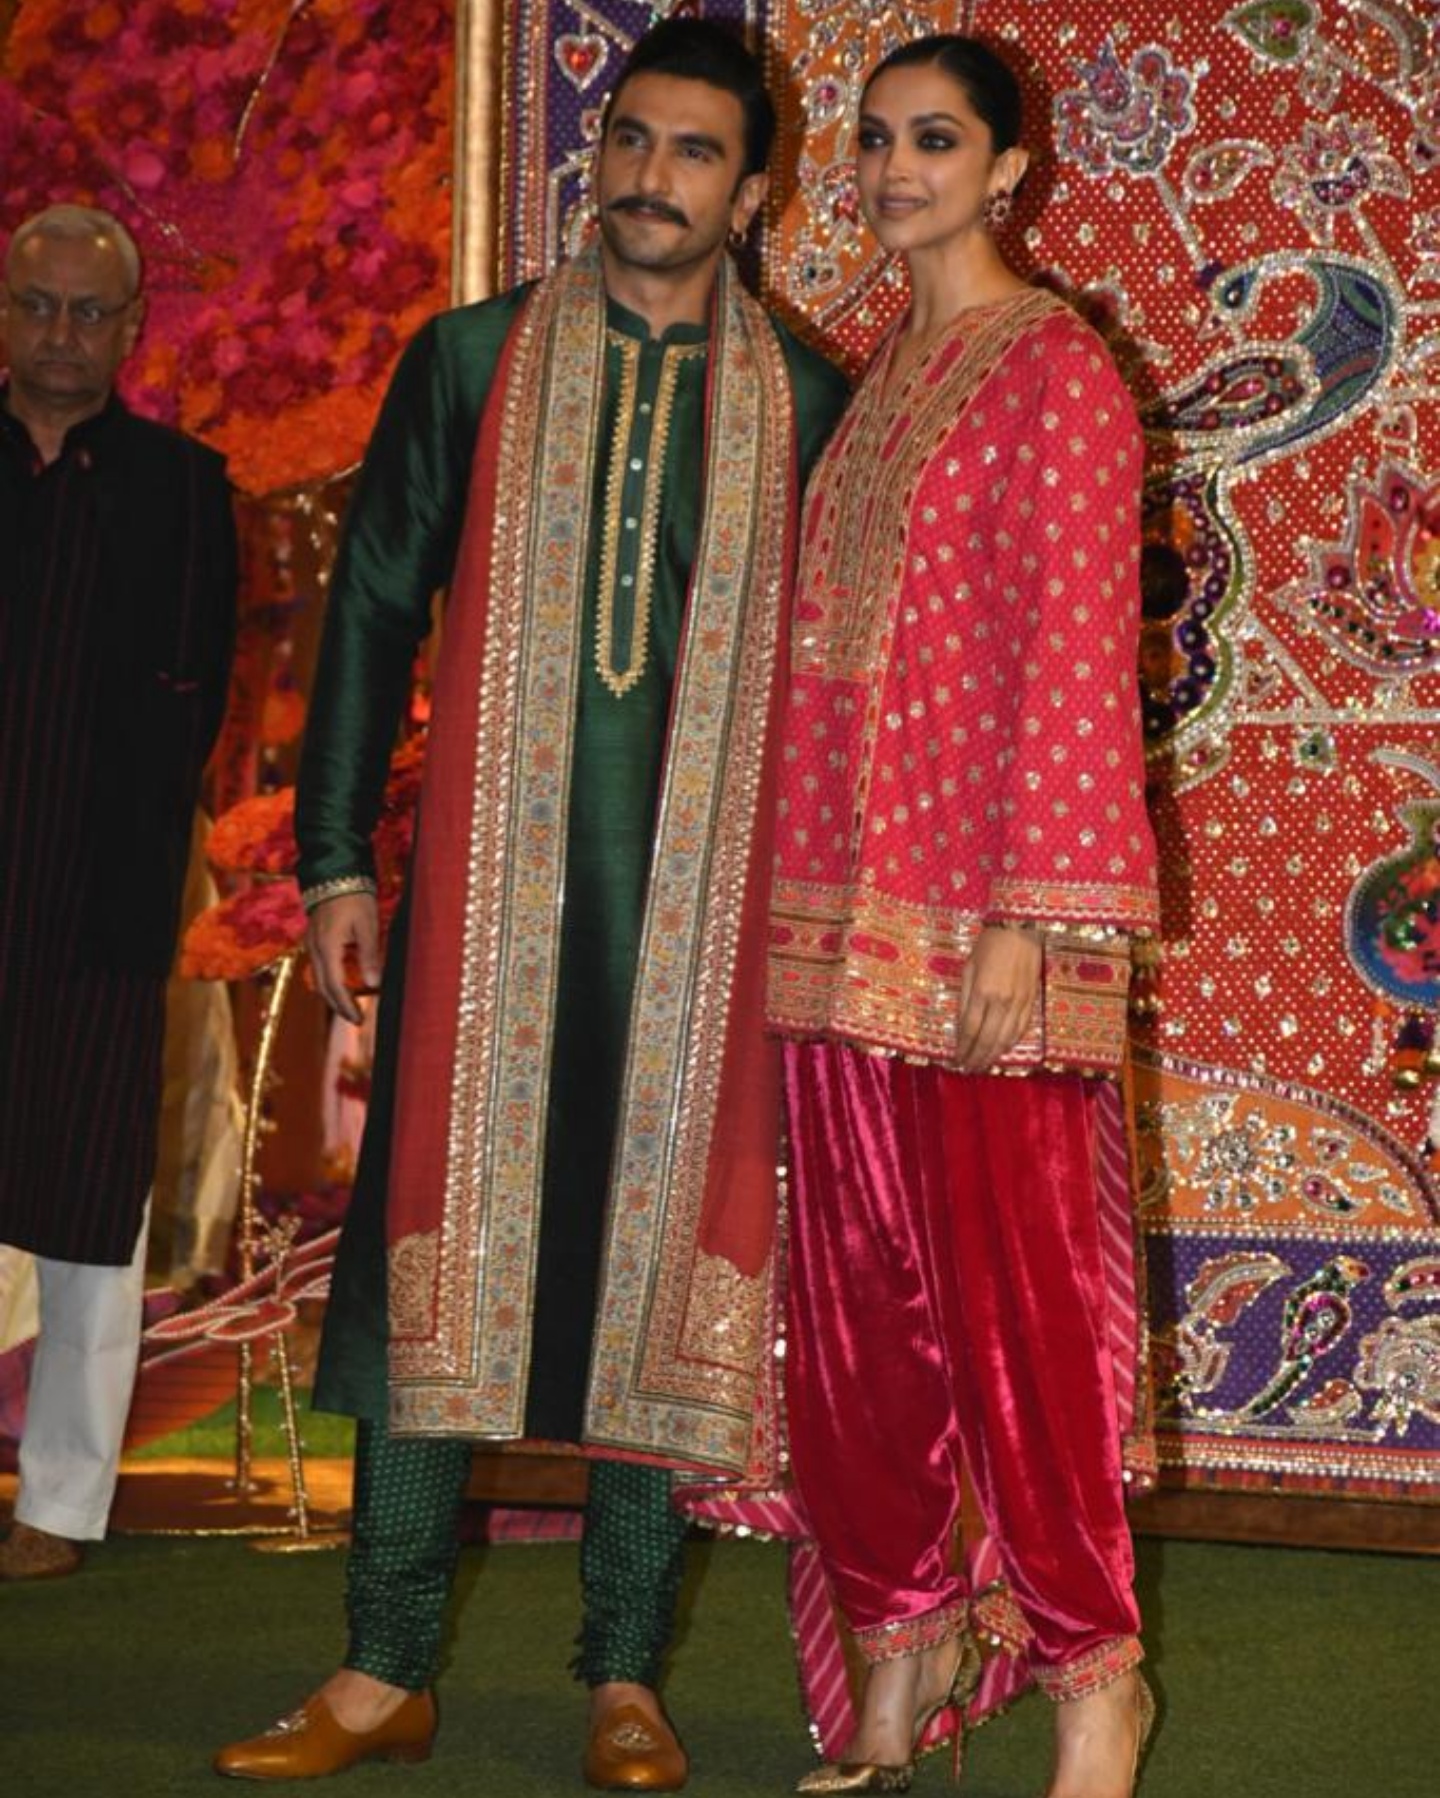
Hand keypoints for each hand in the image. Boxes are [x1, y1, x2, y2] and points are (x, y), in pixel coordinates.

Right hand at [306, 892, 380, 1023]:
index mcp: (327, 946)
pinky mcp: (313, 938)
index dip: (347, 1005)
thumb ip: (368, 955)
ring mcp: (311, 943)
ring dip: (333, 994)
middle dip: (338, 1005)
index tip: (360, 1019)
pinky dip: (330, 980)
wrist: (334, 873)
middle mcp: (314, 948)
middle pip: (322, 986)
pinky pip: (319, 966)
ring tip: (351, 1006)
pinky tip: (343, 983)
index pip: (335, 985)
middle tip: (356, 1019)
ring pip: (319, 977)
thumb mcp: (367, 925)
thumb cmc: (355, 897)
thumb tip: (372, 985)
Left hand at [954, 925, 1041, 1071]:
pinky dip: (1011, 1043)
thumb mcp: (968, 967)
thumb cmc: (989, 945)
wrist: (1020, 929)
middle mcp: (1002, 1001)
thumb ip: (965, 998)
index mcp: (983, 992)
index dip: (964, 1048)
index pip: (971, 1029)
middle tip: (968, 1069)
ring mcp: (1020, 1003)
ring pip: (1006, 1039)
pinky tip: (1002, 1050)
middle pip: (988, 1039)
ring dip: (993, 1055)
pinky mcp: (1032, 1001)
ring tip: (983, 1065)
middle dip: (977, 1057)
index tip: (957, 1059)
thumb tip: (961, 1026)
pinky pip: (1022, 1029)